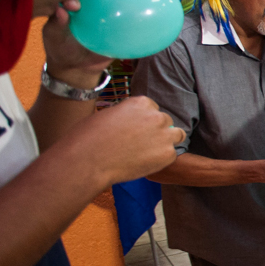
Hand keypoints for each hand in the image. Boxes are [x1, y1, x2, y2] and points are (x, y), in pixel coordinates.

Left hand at [42, 0, 152, 88]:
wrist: (77, 67)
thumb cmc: (61, 48)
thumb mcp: (54, 37)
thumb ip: (57, 24)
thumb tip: (62, 11)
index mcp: (82, 0)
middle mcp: (97, 3)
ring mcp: (111, 15)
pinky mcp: (122, 28)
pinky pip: (135, 20)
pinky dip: (147, 12)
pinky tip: (161, 6)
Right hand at [64, 96, 182, 185]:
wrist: (88, 160)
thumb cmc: (89, 137)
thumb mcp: (109, 114)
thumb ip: (128, 115)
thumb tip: (134, 121)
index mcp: (141, 102)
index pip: (152, 108)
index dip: (144, 120)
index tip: (135, 130)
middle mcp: (156, 116)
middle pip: (165, 121)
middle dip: (155, 130)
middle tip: (140, 143)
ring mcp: (164, 135)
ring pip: (176, 135)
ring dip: (166, 141)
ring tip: (149, 152)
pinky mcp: (168, 154)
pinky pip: (171, 154)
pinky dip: (162, 159)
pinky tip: (145, 163)